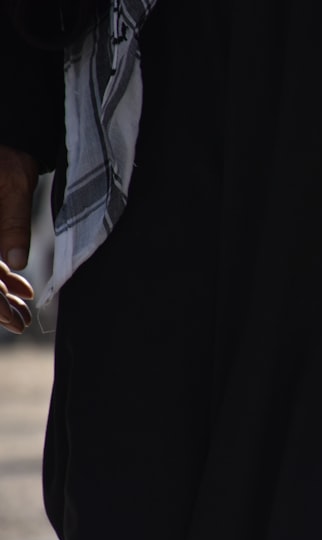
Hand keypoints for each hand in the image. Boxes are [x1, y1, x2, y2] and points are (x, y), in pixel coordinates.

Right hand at [0, 145, 37, 332]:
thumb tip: (16, 261)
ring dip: (0, 293)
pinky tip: (22, 289)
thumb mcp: (14, 183)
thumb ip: (13, 222)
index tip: (8, 318)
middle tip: (21, 323)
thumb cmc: (6, 156)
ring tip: (24, 315)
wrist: (7, 137)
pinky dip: (1, 275)